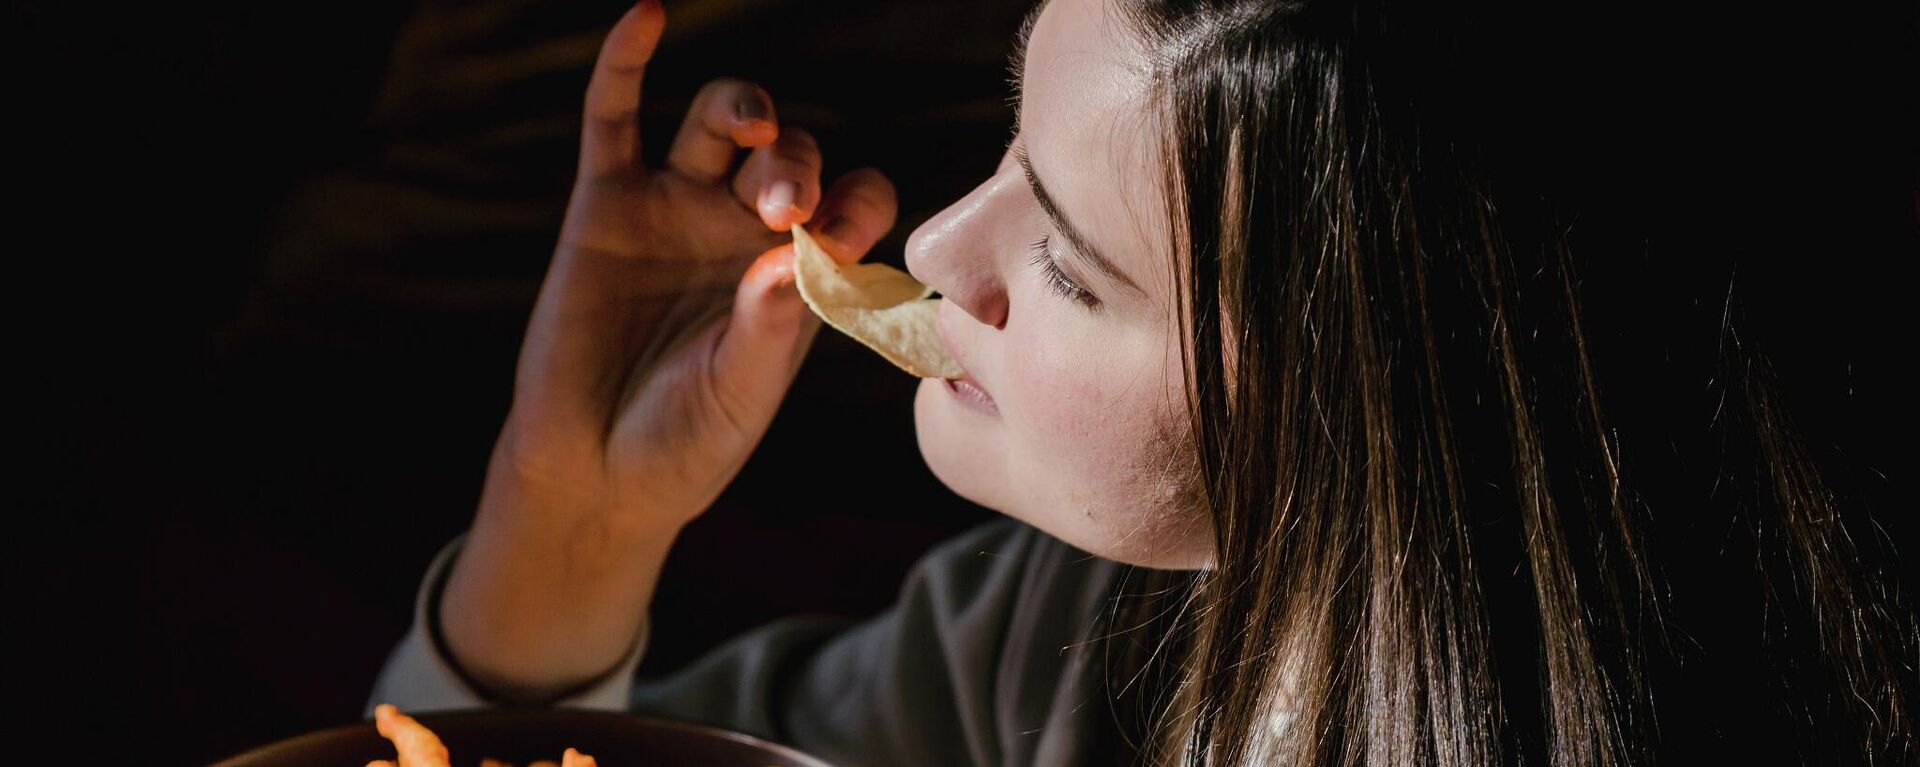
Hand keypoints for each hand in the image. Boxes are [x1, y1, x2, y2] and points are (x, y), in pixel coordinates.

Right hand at [439, 0, 898, 699]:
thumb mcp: (738, 399)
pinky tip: (647, 15)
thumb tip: (792, 260)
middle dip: (795, 168)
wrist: (593, 473)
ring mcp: (676, 207)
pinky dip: (625, 63)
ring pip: (721, 123)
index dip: (858, 203)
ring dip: (746, 110)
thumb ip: (769, 333)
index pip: (855, 202)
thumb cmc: (684, 444)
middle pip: (791, 154)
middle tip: (781, 214)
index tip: (839, 239)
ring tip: (753, 129)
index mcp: (802, 270)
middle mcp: (745, 228)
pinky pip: (614, 117)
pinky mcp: (605, 204)